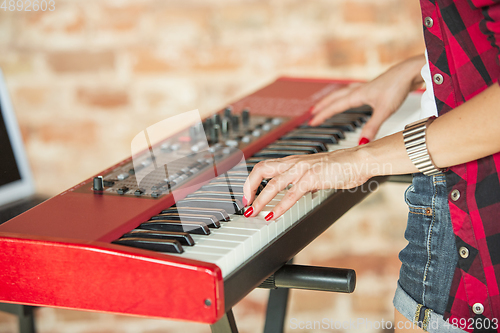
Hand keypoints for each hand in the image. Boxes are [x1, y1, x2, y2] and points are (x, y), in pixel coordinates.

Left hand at [242, 147, 374, 220]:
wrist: (358, 160)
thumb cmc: (341, 166)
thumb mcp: (316, 173)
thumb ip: (305, 181)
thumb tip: (300, 193)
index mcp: (293, 161)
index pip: (264, 167)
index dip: (252, 181)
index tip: (248, 196)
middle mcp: (294, 163)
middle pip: (260, 169)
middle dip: (248, 187)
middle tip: (246, 203)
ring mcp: (302, 169)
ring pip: (272, 183)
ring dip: (260, 200)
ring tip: (253, 212)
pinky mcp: (312, 178)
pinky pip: (291, 193)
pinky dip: (280, 206)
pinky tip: (274, 215)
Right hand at [309, 54, 425, 141]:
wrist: (411, 72)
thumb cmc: (398, 87)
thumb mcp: (384, 111)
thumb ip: (372, 127)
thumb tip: (362, 143)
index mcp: (357, 95)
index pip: (334, 106)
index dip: (322, 115)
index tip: (312, 121)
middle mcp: (359, 90)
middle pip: (335, 97)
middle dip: (323, 105)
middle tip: (312, 112)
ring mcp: (366, 87)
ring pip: (343, 93)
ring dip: (333, 99)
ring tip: (327, 103)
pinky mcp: (374, 87)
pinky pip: (353, 91)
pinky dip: (347, 95)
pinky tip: (353, 98)